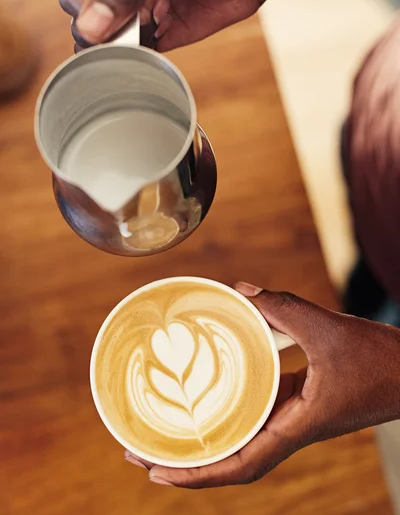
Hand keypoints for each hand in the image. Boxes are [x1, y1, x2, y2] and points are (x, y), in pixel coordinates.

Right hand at [59, 0, 269, 51]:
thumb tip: (88, 28)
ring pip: (111, 45)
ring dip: (127, 48)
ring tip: (157, 25)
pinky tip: (162, 41)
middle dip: (109, 33)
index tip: (115, 19)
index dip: (87, 12)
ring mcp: (137, 10)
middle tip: (142, 23)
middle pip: (89, 24)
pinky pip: (138, 55)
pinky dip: (144, 58)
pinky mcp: (159, 34)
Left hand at [125, 282, 399, 487]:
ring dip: (204, 437)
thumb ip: (285, 307)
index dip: (196, 474)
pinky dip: (232, 408)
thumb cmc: (381, 361)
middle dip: (186, 461)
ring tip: (165, 424)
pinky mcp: (301, 402)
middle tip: (140, 449)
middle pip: (230, 458)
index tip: (155, 471)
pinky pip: (258, 411)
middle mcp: (290, 429)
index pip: (239, 464)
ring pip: (242, 438)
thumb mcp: (330, 329)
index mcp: (296, 426)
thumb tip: (241, 291)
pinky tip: (216, 386)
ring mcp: (295, 417)